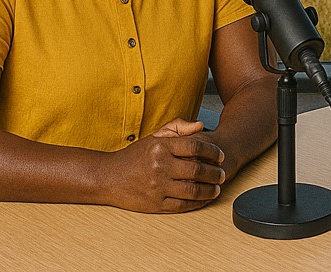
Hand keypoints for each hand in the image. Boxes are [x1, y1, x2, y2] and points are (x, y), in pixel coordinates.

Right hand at [104, 118, 227, 212]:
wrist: (108, 177)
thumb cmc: (134, 156)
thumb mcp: (155, 136)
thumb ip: (178, 127)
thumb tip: (201, 126)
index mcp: (162, 147)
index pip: (196, 147)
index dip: (213, 152)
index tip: (221, 156)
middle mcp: (160, 166)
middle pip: (198, 169)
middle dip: (215, 173)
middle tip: (222, 174)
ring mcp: (158, 186)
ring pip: (193, 190)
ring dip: (209, 190)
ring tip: (217, 188)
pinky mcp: (155, 203)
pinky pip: (182, 205)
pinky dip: (197, 203)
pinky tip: (203, 199)